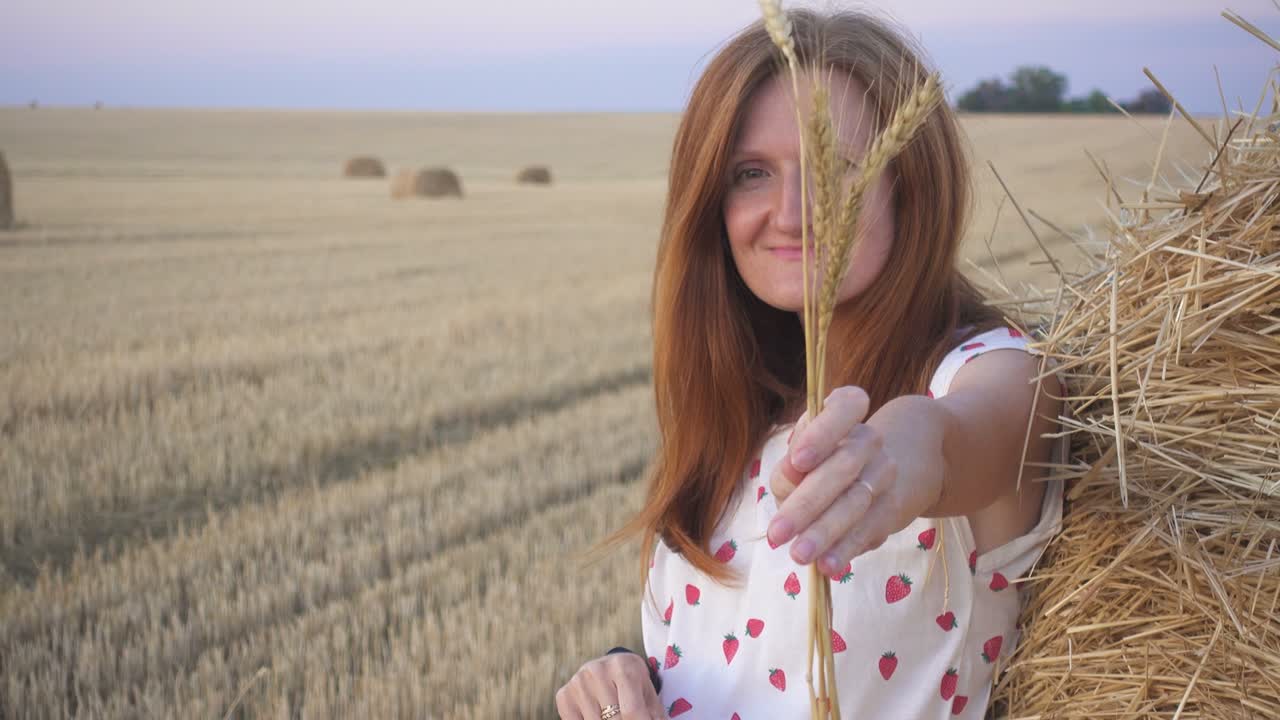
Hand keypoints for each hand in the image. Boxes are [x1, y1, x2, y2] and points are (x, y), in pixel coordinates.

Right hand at [555, 652, 666, 719]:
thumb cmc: (634, 686)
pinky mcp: (564, 694)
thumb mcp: (648, 695)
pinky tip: (597, 716)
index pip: (631, 711)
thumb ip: (653, 715)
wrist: (609, 666)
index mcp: (623, 667)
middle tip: (626, 719)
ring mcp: (578, 682)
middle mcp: (597, 670)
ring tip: (612, 716)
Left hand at [766, 386, 941, 577]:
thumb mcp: (803, 454)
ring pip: (855, 503)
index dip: (822, 434)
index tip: (798, 460)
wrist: (894, 464)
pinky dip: (847, 549)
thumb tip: (789, 477)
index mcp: (846, 410)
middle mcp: (869, 438)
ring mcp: (885, 473)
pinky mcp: (892, 508)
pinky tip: (828, 565)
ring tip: (799, 555)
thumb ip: (791, 468)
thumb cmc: (826, 457)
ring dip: (825, 532)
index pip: (844, 409)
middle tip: (777, 533)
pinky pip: (870, 529)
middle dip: (807, 503)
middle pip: (843, 467)